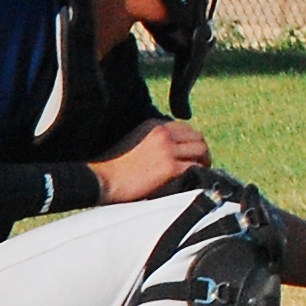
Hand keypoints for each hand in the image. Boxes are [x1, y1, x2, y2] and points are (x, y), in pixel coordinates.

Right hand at [91, 119, 211, 203]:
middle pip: (197, 137)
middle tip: (201, 163)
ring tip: (201, 171)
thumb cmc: (114, 166)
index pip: (185, 128)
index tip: (191, 152)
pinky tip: (196, 180)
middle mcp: (163, 133)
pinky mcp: (170, 168)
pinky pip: (195, 167)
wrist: (102, 180)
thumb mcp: (134, 140)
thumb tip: (173, 148)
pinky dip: (199, 174)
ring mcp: (167, 149)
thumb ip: (153, 140)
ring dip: (204, 161)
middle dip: (201, 150)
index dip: (191, 141)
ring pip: (200, 150)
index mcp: (154, 125)